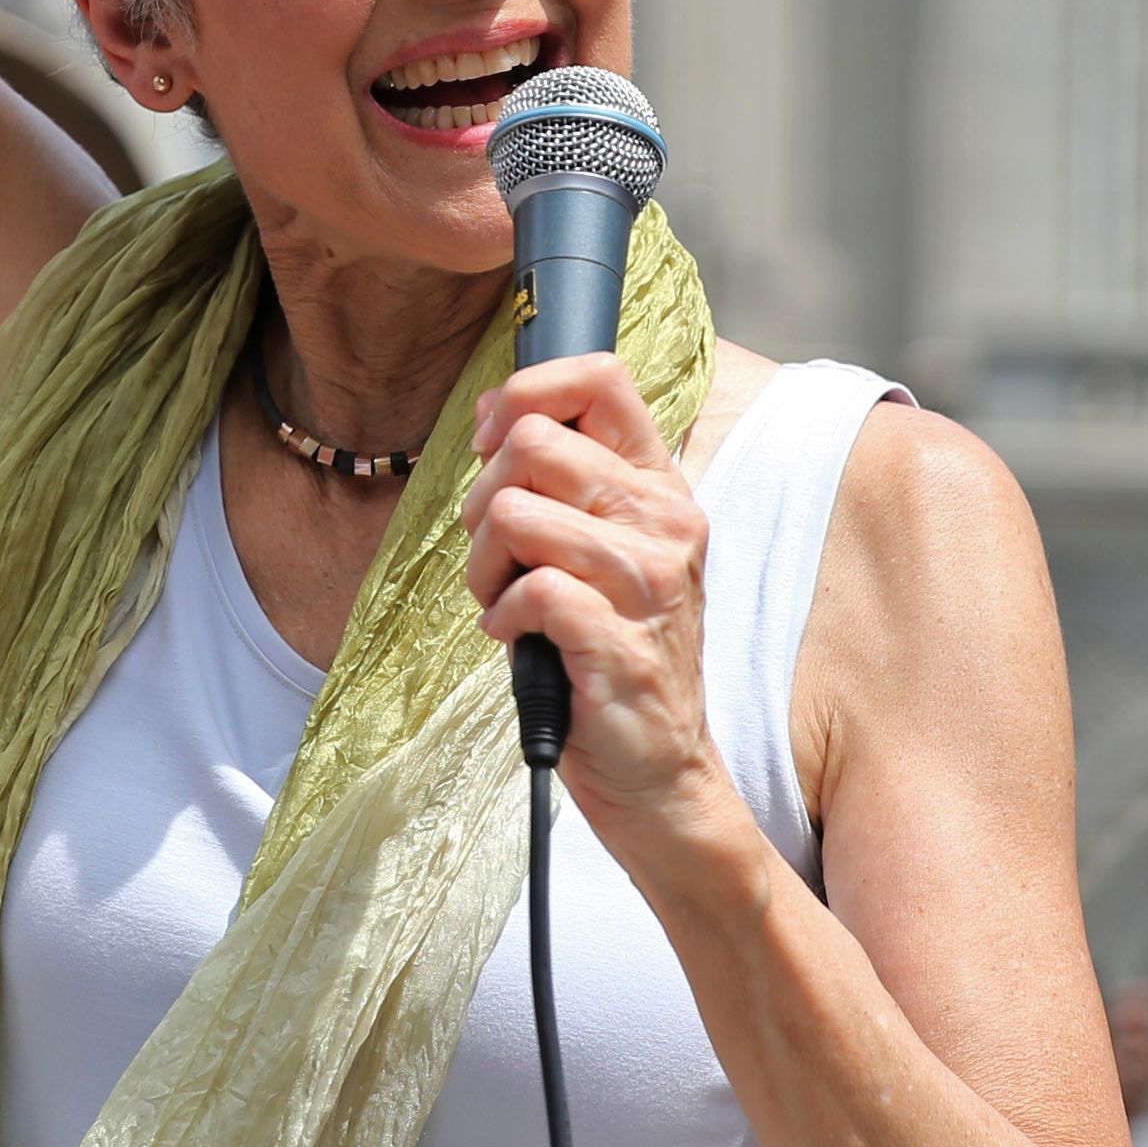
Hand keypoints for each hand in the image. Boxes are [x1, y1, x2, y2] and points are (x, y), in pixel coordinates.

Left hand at [461, 354, 730, 839]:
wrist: (657, 769)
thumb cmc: (607, 649)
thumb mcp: (596, 546)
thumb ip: (559, 479)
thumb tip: (496, 416)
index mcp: (659, 484)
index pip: (600, 377)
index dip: (524, 395)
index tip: (494, 444)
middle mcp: (665, 521)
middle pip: (533, 443)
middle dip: (483, 499)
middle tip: (498, 556)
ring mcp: (649, 581)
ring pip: (515, 515)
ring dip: (484, 566)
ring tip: (508, 605)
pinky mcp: (620, 642)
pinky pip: (527, 590)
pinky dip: (500, 617)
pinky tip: (519, 640)